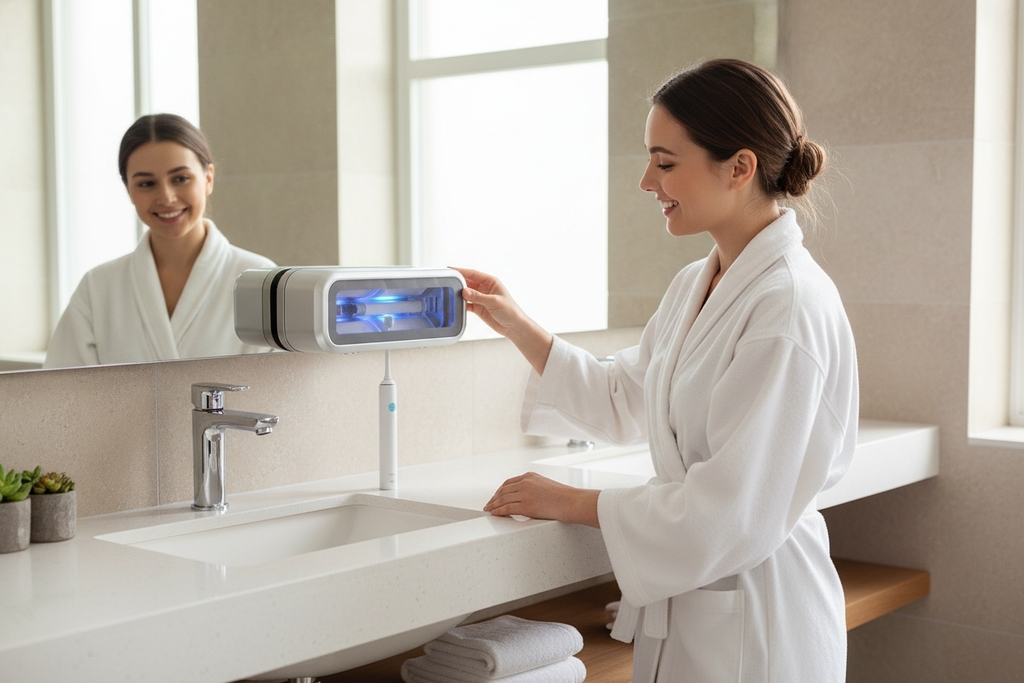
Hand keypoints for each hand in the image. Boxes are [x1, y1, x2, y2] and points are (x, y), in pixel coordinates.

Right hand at [452, 267, 527, 337]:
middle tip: (446, 282)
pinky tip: (456, 305)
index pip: (473, 273)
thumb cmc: (510, 311)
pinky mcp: (478, 308)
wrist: (513, 326)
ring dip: (459, 294)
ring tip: (449, 294)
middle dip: (458, 282)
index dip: (461, 271)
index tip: (450, 269)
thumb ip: (478, 297)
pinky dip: (461, 304)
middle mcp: (485, 288)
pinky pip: (467, 304)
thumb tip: (464, 291)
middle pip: (468, 282)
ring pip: (466, 293)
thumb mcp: (494, 301)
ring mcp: (481, 298)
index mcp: (491, 282)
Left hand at [484, 472, 599, 527]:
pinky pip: (506, 509)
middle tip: (488, 504)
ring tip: (489, 510)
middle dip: (494, 498)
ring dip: (493, 505)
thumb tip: (526, 497)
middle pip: (503, 490)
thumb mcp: (546, 485)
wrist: (572, 502)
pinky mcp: (526, 506)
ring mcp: (525, 494)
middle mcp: (525, 483)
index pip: (509, 482)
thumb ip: (534, 488)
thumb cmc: (564, 497)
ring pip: (502, 499)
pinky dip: (498, 511)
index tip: (495, 496)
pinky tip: (494, 514)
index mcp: (530, 476)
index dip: (500, 490)